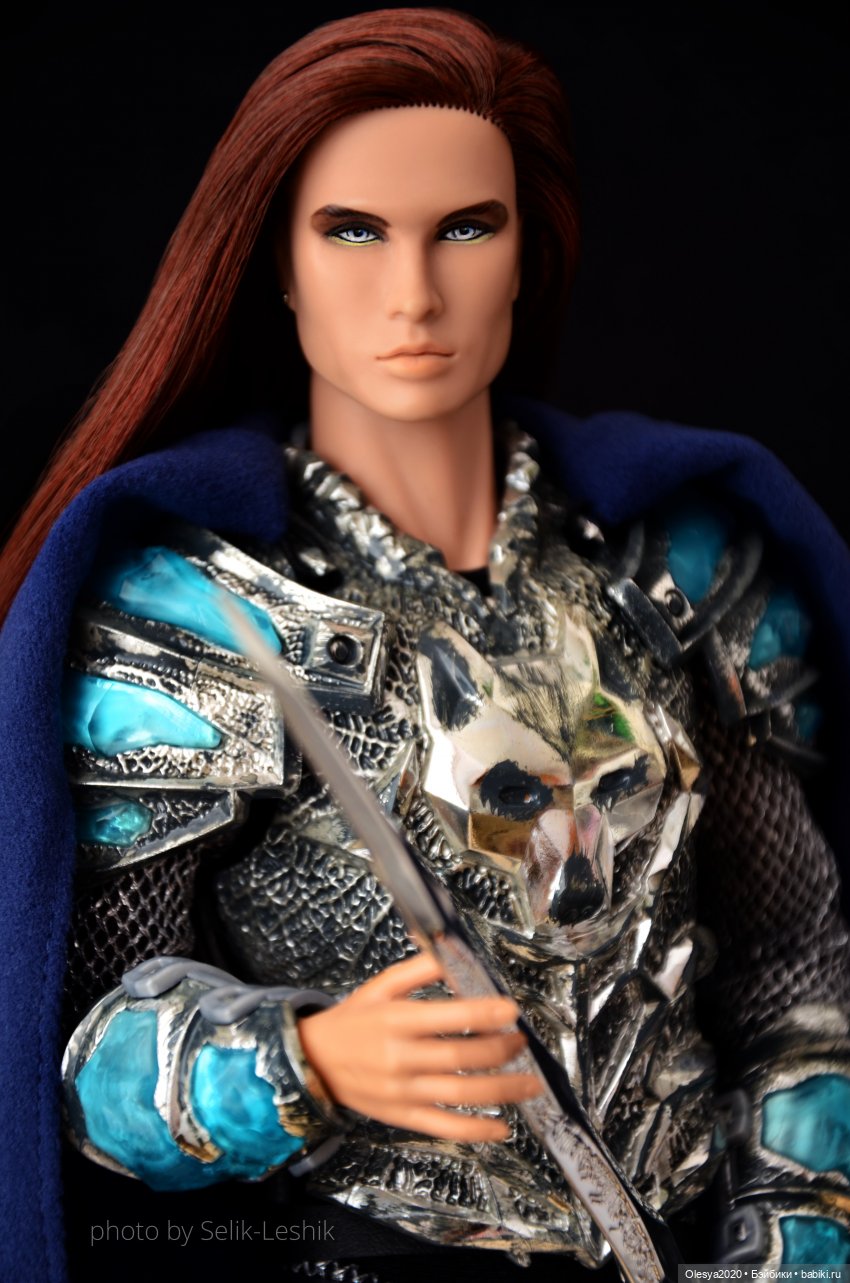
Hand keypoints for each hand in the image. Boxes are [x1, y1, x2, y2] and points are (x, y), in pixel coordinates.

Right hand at [298, 951, 542, 1141]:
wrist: (314, 1061)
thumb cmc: (354, 1020)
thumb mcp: (382, 985)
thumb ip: (421, 969)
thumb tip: (459, 954)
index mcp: (396, 1020)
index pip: (448, 1016)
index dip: (484, 1013)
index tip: (511, 1009)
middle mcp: (400, 1057)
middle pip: (461, 1056)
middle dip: (500, 1049)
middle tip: (522, 1041)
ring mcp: (402, 1092)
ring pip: (460, 1094)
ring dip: (502, 1090)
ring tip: (530, 1083)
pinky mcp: (403, 1117)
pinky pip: (445, 1127)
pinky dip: (477, 1130)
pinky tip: (503, 1127)